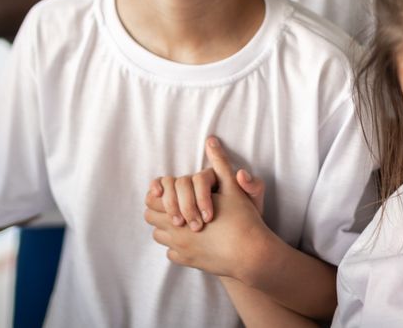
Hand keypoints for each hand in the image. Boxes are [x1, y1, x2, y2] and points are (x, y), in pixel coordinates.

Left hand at [144, 136, 271, 280]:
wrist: (252, 254)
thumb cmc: (243, 219)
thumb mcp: (232, 187)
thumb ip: (219, 164)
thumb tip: (211, 140)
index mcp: (182, 210)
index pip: (152, 199)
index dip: (159, 193)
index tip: (168, 190)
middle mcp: (176, 232)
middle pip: (150, 217)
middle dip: (160, 209)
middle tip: (175, 203)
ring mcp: (181, 249)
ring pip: (158, 236)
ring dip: (166, 227)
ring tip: (182, 220)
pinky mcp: (188, 262)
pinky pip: (170, 254)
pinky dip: (176, 246)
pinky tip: (191, 238)